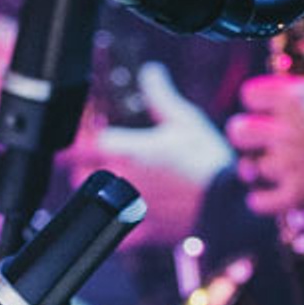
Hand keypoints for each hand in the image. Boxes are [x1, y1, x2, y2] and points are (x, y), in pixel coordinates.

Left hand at [66, 64, 230, 250]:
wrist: (226, 206)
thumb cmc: (208, 163)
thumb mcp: (185, 121)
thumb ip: (160, 96)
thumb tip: (149, 72)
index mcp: (126, 151)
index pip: (81, 141)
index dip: (77, 135)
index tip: (80, 132)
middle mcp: (119, 180)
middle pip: (79, 171)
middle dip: (82, 162)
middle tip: (93, 153)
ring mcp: (125, 207)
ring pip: (91, 199)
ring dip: (93, 187)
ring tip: (110, 178)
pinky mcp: (139, 231)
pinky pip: (113, 232)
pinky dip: (112, 222)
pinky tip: (119, 214)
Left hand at [226, 27, 303, 217]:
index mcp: (296, 98)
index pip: (250, 93)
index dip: (257, 97)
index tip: (267, 103)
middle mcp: (284, 131)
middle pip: (238, 131)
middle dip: (246, 132)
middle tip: (259, 135)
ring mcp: (289, 165)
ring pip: (249, 168)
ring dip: (256, 167)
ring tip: (266, 166)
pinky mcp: (298, 195)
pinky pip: (262, 202)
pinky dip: (263, 199)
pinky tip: (272, 194)